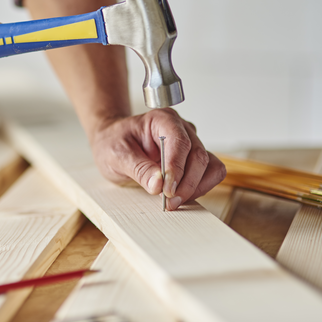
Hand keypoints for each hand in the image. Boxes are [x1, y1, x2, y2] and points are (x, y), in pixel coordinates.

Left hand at [90, 108, 225, 210]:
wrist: (111, 143)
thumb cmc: (112, 142)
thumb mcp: (116, 155)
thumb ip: (138, 168)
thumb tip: (158, 184)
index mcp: (162, 119)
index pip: (179, 142)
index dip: (177, 168)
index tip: (167, 189)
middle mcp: (180, 128)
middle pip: (198, 155)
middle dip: (186, 183)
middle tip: (169, 201)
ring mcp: (190, 143)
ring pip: (209, 165)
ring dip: (196, 186)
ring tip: (174, 200)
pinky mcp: (192, 159)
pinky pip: (210, 172)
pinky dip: (201, 187)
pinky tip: (182, 195)